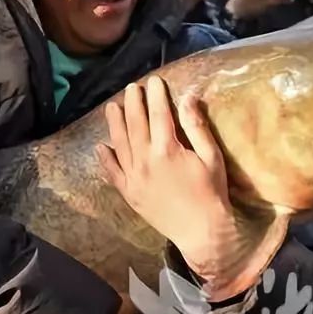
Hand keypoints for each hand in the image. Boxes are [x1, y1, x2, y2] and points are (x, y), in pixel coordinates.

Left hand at [96, 77, 274, 300]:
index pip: (158, 114)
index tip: (154, 80)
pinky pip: (112, 172)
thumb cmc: (211, 193)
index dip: (156, 95)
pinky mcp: (129, 193)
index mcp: (167, 149)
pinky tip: (100, 146)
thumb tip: (188, 98)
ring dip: (115, 123)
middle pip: (135, 124)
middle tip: (132, 87)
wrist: (202, 233)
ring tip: (112, 107)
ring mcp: (133, 178)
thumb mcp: (211, 157)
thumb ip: (197, 126)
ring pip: (119, 144)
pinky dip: (105, 159)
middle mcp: (145, 160)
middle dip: (133, 103)